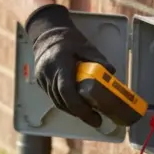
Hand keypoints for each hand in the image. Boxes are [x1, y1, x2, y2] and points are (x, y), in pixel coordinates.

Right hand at [27, 4, 115, 128]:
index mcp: (60, 64)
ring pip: (57, 102)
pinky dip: (66, 104)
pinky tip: (77, 105)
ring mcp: (42, 79)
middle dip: (80, 113)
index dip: (81, 108)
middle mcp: (48, 74)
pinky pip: (54, 98)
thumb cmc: (67, 40)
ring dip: (73, 111)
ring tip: (88, 114)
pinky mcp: (41, 83)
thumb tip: (112, 74)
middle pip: (63, 102)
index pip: (67, 92)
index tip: (94, 116)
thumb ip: (99, 60)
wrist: (46, 34)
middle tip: (95, 119)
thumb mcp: (86, 47)